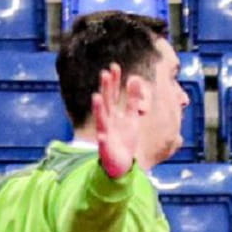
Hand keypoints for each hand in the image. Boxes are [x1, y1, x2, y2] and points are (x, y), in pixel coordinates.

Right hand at [90, 63, 136, 178]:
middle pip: (107, 102)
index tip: (114, 66)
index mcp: (114, 114)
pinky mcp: (106, 149)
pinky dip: (102, 139)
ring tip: (96, 97)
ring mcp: (106, 134)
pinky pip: (103, 144)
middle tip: (104, 73)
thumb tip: (134, 79)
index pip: (113, 94)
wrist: (121, 164)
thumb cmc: (124, 139)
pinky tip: (101, 135)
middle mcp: (108, 121)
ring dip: (99, 109)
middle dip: (106, 89)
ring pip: (102, 120)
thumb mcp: (131, 117)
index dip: (113, 81)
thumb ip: (132, 99)